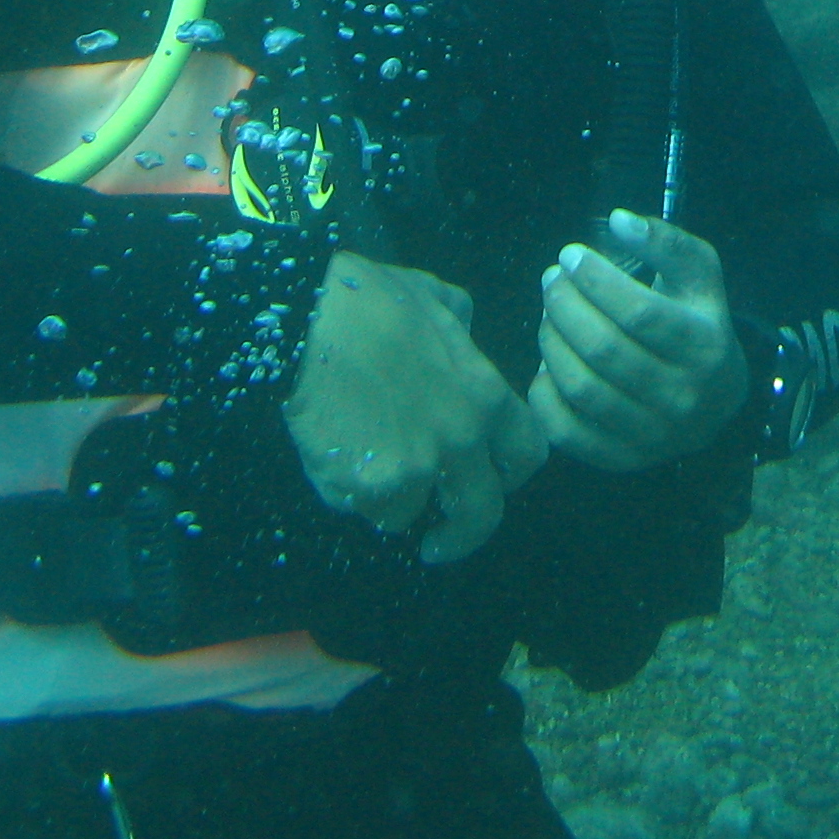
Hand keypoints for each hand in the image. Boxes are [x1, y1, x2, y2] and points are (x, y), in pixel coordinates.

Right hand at [285, 256, 545, 564]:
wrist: (311, 316)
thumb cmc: (369, 298)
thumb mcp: (433, 295)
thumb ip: (459, 322)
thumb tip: (464, 329)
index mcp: (485, 394)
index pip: (527, 454)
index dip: (508, 475)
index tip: (491, 483)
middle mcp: (462, 439)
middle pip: (482, 514)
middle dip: (461, 535)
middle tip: (439, 543)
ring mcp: (418, 467)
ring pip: (409, 513)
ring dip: (388, 500)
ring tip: (360, 467)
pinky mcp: (372, 484)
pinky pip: (363, 508)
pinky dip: (349, 493)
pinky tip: (332, 458)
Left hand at [526, 209, 743, 472]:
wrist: (719, 398)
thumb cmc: (699, 321)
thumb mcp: (699, 274)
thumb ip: (665, 241)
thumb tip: (617, 220)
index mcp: (706, 347)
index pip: (638, 313)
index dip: (595, 279)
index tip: (570, 255)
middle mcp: (683, 397)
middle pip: (603, 350)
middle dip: (564, 306)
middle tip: (551, 281)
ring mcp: (653, 436)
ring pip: (582, 388)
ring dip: (551, 343)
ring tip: (548, 315)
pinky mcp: (623, 459)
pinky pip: (566, 431)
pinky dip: (545, 393)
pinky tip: (547, 363)